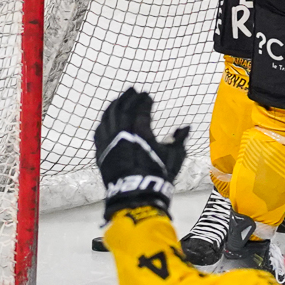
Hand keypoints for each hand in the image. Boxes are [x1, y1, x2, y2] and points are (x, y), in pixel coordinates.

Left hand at [94, 88, 187, 219]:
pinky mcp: (101, 152)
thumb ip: (178, 139)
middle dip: (128, 98)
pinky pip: (100, 131)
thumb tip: (185, 127)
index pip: (141, 109)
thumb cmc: (158, 175)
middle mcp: (122, 132)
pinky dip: (104, 121)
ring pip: (108, 117)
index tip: (148, 96)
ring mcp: (109, 142)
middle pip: (122, 109)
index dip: (144, 100)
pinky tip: (107, 118)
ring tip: (119, 99)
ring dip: (114, 106)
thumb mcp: (174, 156)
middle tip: (133, 90)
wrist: (135, 195)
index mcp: (141, 131)